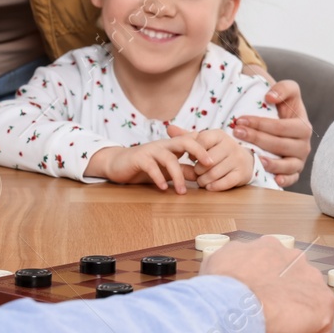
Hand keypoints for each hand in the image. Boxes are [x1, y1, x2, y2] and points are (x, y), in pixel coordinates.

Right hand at [85, 137, 214, 193]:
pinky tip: (164, 188)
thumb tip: (201, 176)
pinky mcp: (138, 158)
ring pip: (169, 157)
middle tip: (209, 165)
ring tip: (182, 191)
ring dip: (178, 175)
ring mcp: (150, 150)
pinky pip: (151, 166)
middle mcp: (163, 145)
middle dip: (198, 151)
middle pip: (184, 141)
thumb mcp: (166, 169)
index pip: (192, 141)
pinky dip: (159, 177)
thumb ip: (182, 170)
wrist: (117, 164)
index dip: (205, 149)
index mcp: (171, 146)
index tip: (216, 162)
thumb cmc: (144, 166)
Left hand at [165, 125, 254, 190]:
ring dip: (203, 181)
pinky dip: (214, 187)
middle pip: (206, 161)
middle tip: (195, 173)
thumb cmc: (217, 150)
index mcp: (218, 134)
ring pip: (214, 173)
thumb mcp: (204, 141)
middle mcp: (230, 145)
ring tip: (200, 181)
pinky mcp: (242, 173)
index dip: (192, 153)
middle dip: (197, 170)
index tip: (191, 158)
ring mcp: (237, 159)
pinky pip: (225, 183)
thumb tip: (168, 128)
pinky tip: (209, 186)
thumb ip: (186, 136)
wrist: (244, 161)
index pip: (200, 142)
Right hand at [203, 236, 333, 332]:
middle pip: (295, 286)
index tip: (254, 304)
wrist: (235, 303)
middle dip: (283, 304)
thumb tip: (230, 274)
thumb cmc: (222, 287)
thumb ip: (230, 264)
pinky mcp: (324, 305)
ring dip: (293, 324)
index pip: (275, 268)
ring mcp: (313, 280)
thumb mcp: (216, 263)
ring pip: (307, 309)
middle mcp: (294, 258)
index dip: (265, 290)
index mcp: (269, 248)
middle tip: (265, 319)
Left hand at [230, 73, 311, 188]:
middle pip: (280, 145)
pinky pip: (292, 179)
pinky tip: (275, 178)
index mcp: (303, 126)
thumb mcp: (288, 91)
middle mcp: (303, 145)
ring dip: (271, 162)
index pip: (281, 127)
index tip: (240, 119)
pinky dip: (285, 180)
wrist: (285, 121)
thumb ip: (283, 88)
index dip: (260, 124)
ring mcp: (299, 160)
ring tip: (255, 157)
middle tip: (236, 132)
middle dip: (257, 138)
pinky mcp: (294, 172)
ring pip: (287, 164)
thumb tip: (270, 97)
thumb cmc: (284, 107)